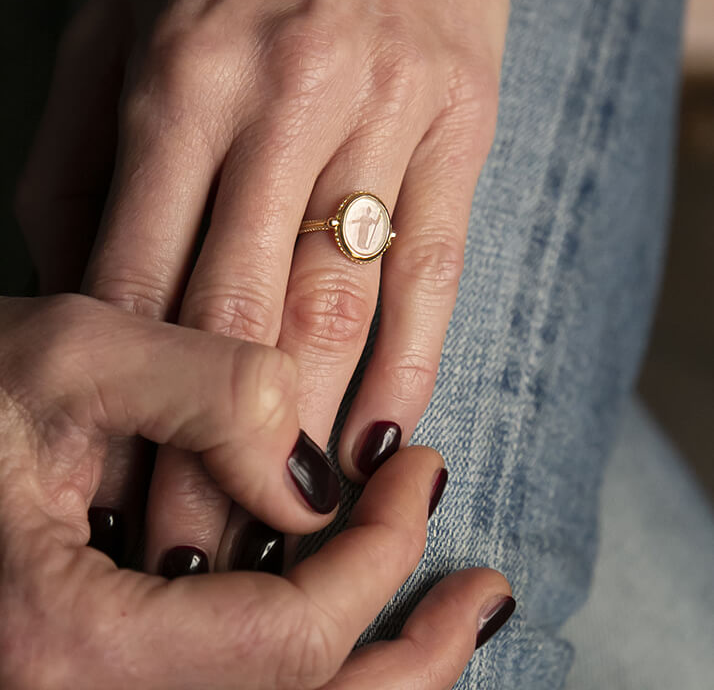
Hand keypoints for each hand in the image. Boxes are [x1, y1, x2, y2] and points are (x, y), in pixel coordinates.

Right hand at [0, 294, 513, 689]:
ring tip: (444, 621)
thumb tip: (318, 474)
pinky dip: (301, 674)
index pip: (283, 644)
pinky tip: (339, 625)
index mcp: (63, 648)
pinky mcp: (89, 678)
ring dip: (374, 681)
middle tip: (480, 592)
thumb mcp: (68, 352)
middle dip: (410, 658)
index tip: (418, 477)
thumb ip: (207, 390)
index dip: (376, 559)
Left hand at [17, 0, 507, 560]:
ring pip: (337, 302)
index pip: (136, 275)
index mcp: (178, 75)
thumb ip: (77, 144)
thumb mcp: (116, 4)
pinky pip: (436, 265)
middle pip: (232, 315)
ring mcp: (381, 111)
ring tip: (281, 528)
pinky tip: (383, 436)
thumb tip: (68, 277)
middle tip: (191, 556)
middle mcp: (280, 101)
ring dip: (305, 431)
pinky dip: (410, 362)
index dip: (119, 401)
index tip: (113, 489)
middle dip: (206, 455)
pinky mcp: (461, 119)